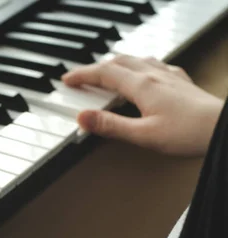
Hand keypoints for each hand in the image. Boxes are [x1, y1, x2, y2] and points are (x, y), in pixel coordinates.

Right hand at [62, 55, 222, 155]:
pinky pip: (155, 65)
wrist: (222, 130)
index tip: (67, 79)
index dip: (83, 75)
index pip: (104, 74)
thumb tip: (83, 119)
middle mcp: (155, 76)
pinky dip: (138, 66)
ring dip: (116, 64)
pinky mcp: (181, 83)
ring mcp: (170, 77)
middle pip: (118, 63)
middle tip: (82, 77)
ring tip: (106, 72)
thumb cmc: (190, 133)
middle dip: (96, 68)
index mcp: (142, 86)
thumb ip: (111, 126)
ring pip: (136, 60)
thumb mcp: (143, 136)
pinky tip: (144, 72)